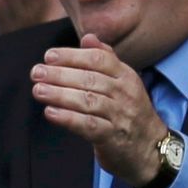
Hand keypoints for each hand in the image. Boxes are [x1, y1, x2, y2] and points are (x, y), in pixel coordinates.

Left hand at [32, 35, 168, 187]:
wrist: (150, 149)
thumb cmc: (129, 112)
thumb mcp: (124, 83)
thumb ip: (106, 59)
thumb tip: (87, 38)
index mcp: (126, 76)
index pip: (99, 60)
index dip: (72, 56)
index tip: (49, 56)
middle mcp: (125, 94)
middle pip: (90, 79)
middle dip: (60, 74)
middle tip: (36, 72)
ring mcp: (120, 116)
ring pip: (88, 101)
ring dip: (60, 95)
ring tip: (38, 90)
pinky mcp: (112, 138)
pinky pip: (88, 125)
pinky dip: (68, 118)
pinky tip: (50, 112)